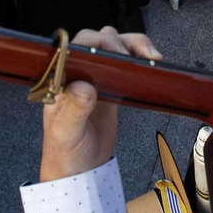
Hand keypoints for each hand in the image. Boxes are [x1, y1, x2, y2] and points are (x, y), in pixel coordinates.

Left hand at [39, 26, 162, 182]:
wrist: (79, 172)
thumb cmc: (64, 153)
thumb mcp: (66, 133)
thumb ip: (73, 110)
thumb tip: (83, 86)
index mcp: (61, 78)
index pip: (77, 46)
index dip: (97, 43)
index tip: (117, 55)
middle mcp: (78, 73)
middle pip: (99, 40)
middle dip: (121, 43)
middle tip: (137, 60)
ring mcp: (96, 78)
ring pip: (116, 46)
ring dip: (134, 46)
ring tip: (151, 58)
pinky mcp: (112, 87)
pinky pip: (127, 64)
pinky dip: (140, 59)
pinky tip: (151, 65)